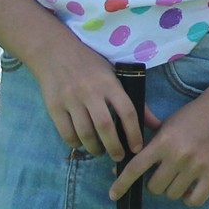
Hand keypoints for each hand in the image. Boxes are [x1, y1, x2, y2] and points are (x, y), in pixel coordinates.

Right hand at [29, 41, 143, 160]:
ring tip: (100, 152)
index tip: (137, 148)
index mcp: (110, 84)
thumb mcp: (115, 75)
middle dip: (114, 147)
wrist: (55, 52)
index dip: (134, 133)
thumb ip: (135, 100)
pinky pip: (66, 133)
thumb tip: (155, 124)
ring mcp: (71, 100)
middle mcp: (91, 92)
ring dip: (95, 148)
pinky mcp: (54, 107)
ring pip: (85, 133)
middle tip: (119, 156)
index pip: (127, 111)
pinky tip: (82, 143)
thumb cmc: (90, 65)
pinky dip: (75, 143)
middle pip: (105, 126)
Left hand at [110, 94, 208, 206]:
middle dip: (155, 182)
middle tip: (164, 173)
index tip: (114, 195)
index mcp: (163, 142)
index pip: (135, 168)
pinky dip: (189, 198)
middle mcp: (178, 156)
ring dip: (172, 189)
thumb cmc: (192, 117)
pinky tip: (190, 189)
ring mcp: (196, 166)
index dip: (121, 184)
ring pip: (172, 194)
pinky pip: (194, 200)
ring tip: (180, 176)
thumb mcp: (166, 125)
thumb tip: (121, 169)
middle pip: (154, 187)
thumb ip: (147, 145)